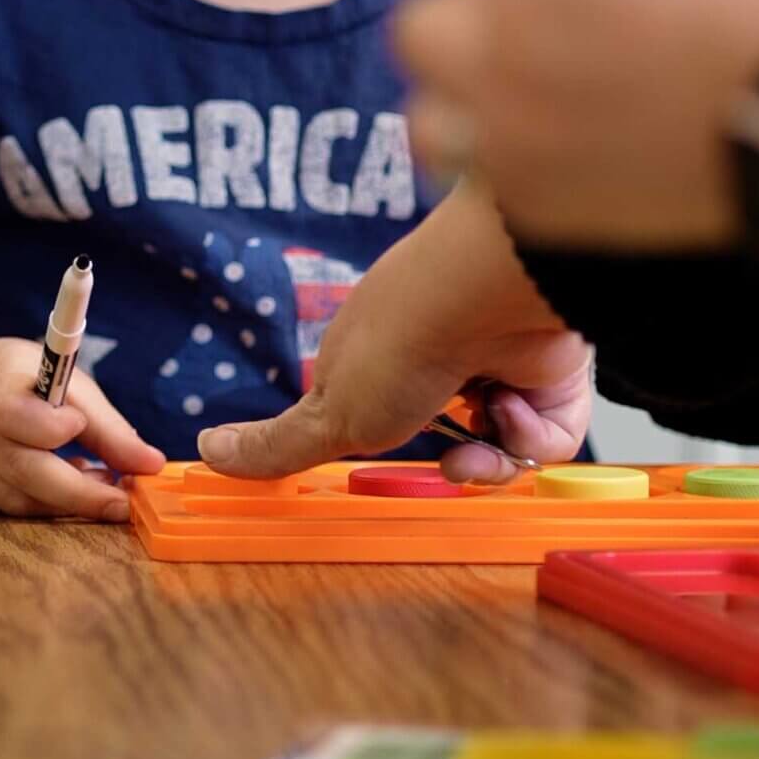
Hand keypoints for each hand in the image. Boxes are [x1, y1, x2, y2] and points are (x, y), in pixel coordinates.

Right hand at [0, 339, 164, 519]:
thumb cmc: (22, 383)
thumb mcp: (63, 384)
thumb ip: (106, 426)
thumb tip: (151, 465)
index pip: (10, 411)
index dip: (48, 428)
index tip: (78, 430)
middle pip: (20, 467)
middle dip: (79, 492)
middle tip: (122, 502)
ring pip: (15, 499)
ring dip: (63, 501)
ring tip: (93, 483)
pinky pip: (1, 509)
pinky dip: (38, 506)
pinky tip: (55, 487)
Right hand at [199, 184, 594, 480]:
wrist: (487, 295)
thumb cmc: (401, 340)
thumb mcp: (325, 412)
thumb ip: (276, 445)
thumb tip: (208, 451)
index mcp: (376, 359)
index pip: (375, 416)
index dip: (377, 446)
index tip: (378, 464)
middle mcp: (439, 358)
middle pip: (442, 439)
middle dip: (443, 462)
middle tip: (442, 460)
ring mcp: (496, 365)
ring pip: (499, 447)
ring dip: (489, 456)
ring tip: (481, 436)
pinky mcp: (550, 374)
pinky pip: (547, 435)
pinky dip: (532, 435)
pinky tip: (512, 408)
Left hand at [394, 0, 758, 249]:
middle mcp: (503, 68)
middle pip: (422, 33)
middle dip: (466, 23)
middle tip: (522, 23)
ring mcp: (514, 147)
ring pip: (435, 124)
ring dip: (463, 105)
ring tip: (518, 98)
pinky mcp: (543, 211)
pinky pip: (492, 182)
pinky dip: (516, 162)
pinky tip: (568, 147)